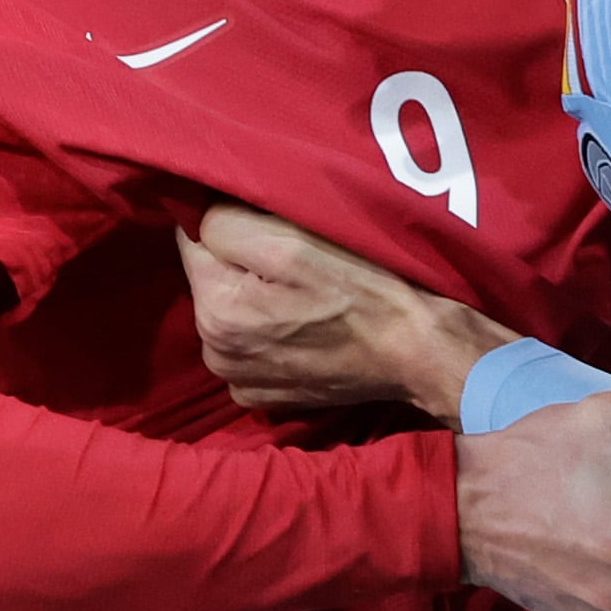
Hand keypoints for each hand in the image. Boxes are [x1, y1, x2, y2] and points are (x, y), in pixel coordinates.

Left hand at [181, 204, 509, 419]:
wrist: (418, 352)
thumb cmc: (362, 289)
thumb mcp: (292, 241)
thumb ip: (226, 223)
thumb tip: (197, 214)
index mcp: (215, 311)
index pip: (193, 238)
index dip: (229, 221)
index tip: (271, 224)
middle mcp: (215, 353)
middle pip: (212, 278)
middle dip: (242, 262)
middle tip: (296, 259)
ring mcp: (239, 380)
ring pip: (231, 311)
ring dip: (255, 297)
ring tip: (305, 293)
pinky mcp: (265, 396)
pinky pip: (250, 346)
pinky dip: (269, 333)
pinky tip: (306, 326)